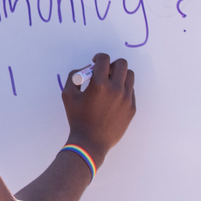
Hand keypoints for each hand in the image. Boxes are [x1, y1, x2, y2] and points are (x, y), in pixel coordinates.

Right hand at [61, 53, 135, 168]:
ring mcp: (126, 99)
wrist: (90, 143)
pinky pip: (131, 90)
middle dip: (112, 64)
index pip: (105, 59)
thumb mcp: (68, 95)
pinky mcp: (131, 108)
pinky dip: (123, 89)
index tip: (95, 62)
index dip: (99, 57)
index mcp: (99, 84)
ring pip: (129, 76)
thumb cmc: (77, 119)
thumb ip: (74, 77)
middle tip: (104, 72)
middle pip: (122, 64)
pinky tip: (113, 97)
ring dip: (120, 75)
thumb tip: (84, 70)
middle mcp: (116, 89)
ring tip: (111, 84)